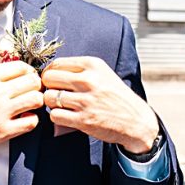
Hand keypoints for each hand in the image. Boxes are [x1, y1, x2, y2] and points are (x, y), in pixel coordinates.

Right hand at [0, 61, 43, 169]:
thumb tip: (18, 70)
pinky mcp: (2, 131)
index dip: (29, 73)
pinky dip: (32, 120)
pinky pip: (31, 122)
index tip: (27, 79)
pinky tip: (24, 120)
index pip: (22, 66)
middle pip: (33, 82)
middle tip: (30, 93)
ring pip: (36, 100)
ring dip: (36, 103)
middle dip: (35, 87)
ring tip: (28, 106)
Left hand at [41, 57, 159, 153]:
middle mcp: (89, 80)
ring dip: (52, 103)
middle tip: (57, 93)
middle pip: (49, 78)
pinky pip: (55, 115)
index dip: (51, 73)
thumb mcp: (103, 74)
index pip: (56, 64)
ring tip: (63, 106)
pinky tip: (67, 116)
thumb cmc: (116, 96)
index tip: (55, 81)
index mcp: (93, 65)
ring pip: (49, 97)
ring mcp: (86, 101)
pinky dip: (57, 117)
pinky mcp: (84, 120)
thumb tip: (49, 71)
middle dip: (49, 87)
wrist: (136, 120)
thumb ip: (80, 70)